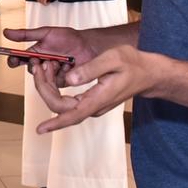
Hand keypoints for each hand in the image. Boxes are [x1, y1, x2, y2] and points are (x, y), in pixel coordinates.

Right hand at [2, 25, 97, 80]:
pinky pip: (55, 82)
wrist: (89, 46)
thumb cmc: (70, 38)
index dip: (14, 61)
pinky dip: (61, 73)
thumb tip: (6, 32)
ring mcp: (51, 74)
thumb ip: (26, 34)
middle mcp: (42, 64)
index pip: (19, 59)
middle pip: (31, 70)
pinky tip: (68, 66)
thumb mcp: (46, 33)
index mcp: (36, 53)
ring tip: (59, 60)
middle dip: (35, 65)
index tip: (13, 60)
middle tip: (40, 59)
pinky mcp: (61, 81)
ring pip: (42, 78)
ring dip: (50, 70)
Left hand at [30, 44, 162, 132]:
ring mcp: (92, 105)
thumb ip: (91, 69)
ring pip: (62, 103)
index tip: (40, 128)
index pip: (71, 116)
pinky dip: (56, 86)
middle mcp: (93, 107)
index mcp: (98, 99)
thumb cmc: (133, 64)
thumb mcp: (113, 59)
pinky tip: (54, 70)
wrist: (148, 73)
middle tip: (39, 66)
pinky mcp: (91, 100)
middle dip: (44, 88)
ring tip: (45, 66)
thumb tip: (69, 79)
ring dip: (49, 87)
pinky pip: (68, 99)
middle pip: (60, 107)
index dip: (54, 123)